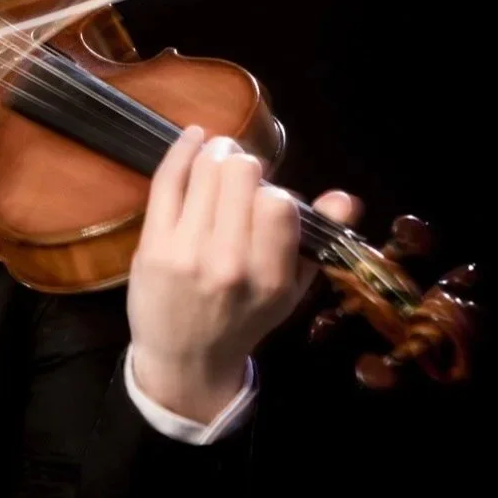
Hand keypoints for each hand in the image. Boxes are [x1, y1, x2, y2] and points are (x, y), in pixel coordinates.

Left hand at [126, 125, 361, 421]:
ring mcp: (186, 253)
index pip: (279, 203)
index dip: (273, 189)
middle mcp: (230, 264)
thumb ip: (317, 242)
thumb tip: (346, 198)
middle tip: (239, 170)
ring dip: (215, 152)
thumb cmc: (243, 319)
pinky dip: (181, 150)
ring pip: (205, 171)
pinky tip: (193, 138)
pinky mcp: (152, 245)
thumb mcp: (290, 290)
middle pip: (240, 175)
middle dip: (244, 164)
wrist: (185, 359)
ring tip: (218, 154)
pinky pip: (167, 181)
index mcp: (270, 277)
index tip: (264, 193)